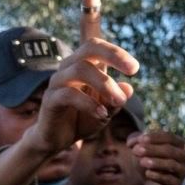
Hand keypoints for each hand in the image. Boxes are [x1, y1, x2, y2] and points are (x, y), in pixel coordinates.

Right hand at [25, 38, 137, 157]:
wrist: (58, 140)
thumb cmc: (82, 120)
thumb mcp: (105, 111)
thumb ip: (115, 100)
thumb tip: (129, 89)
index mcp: (83, 64)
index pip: (96, 44)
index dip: (113, 47)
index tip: (134, 68)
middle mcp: (68, 67)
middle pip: (89, 48)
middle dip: (113, 56)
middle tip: (133, 71)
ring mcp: (57, 81)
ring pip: (80, 69)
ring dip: (104, 84)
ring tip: (120, 101)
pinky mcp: (50, 99)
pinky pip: (69, 94)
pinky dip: (89, 104)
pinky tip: (102, 115)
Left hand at [127, 131, 184, 184]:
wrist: (149, 182)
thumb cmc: (148, 160)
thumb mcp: (142, 147)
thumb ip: (138, 141)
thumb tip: (134, 141)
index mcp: (178, 144)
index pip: (169, 137)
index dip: (155, 137)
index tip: (140, 139)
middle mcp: (183, 156)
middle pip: (170, 150)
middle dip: (153, 149)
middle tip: (137, 150)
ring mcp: (182, 171)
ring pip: (172, 164)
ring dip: (156, 162)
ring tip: (142, 162)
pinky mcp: (177, 184)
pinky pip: (170, 179)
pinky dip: (158, 176)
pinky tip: (147, 174)